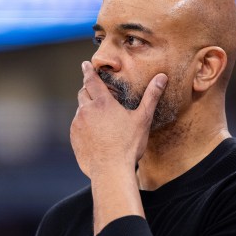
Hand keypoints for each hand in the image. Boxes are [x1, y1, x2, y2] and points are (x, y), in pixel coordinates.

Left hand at [70, 61, 166, 178]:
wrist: (110, 170)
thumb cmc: (128, 145)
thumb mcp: (142, 119)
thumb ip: (151, 96)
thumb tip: (162, 77)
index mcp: (102, 102)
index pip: (91, 80)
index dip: (88, 71)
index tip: (85, 64)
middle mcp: (86, 110)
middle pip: (83, 93)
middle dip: (89, 90)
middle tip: (97, 93)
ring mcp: (78, 124)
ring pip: (80, 110)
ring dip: (87, 110)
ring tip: (99, 119)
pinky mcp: (74, 138)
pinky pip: (77, 126)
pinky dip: (83, 125)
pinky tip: (95, 133)